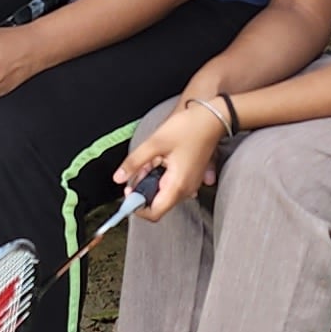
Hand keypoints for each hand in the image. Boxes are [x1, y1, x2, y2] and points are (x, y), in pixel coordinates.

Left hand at [118, 99, 229, 220]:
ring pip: (163, 192)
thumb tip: (118, 178)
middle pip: (157, 203)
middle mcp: (186, 190)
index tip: (128, 191)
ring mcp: (190, 184)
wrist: (212, 118)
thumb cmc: (188, 128)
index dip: (137, 206)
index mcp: (177, 186)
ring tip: (149, 160)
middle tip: (137, 169)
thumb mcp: (155, 143)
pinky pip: (171, 184)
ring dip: (150, 180)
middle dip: (142, 189)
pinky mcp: (190, 177)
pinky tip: (158, 159)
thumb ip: (135, 162)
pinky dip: (160, 175)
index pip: (154, 213)